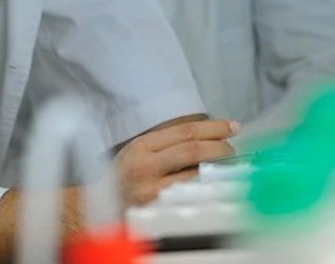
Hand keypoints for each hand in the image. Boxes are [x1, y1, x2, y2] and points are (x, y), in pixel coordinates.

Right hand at [114, 120, 237, 206]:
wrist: (101, 206)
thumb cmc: (122, 177)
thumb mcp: (137, 152)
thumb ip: (166, 144)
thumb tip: (204, 137)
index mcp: (142, 146)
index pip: (185, 132)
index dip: (213, 128)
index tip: (231, 127)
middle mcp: (146, 165)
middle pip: (192, 149)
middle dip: (220, 146)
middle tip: (233, 147)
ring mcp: (152, 189)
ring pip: (194, 174)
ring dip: (217, 169)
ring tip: (227, 165)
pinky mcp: (157, 208)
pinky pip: (188, 194)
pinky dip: (204, 187)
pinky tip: (213, 184)